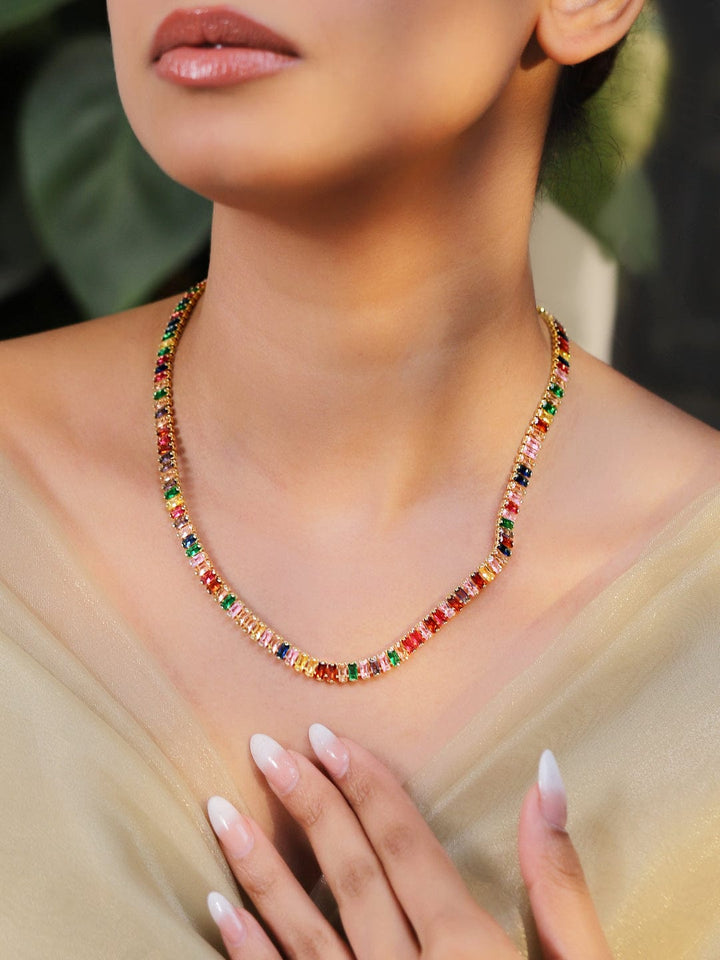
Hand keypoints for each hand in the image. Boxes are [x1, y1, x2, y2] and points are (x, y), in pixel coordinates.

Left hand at [206, 725, 611, 958]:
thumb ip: (558, 880)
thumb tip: (545, 772)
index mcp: (469, 951)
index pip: (407, 847)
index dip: (367, 787)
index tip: (325, 736)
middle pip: (351, 876)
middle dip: (307, 806)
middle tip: (263, 748)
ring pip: (303, 932)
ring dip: (259, 868)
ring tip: (220, 810)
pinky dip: (250, 953)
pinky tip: (220, 909)